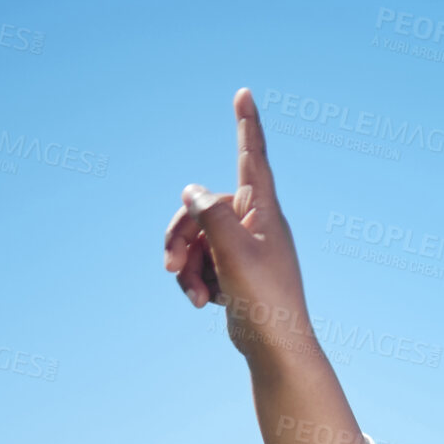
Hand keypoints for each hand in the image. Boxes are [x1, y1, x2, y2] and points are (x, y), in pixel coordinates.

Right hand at [163, 88, 314, 372]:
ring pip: (196, 238)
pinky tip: (204, 304)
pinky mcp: (233, 272)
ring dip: (186, 265)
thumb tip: (192, 188)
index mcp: (265, 212)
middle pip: (202, 208)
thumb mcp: (233, 252)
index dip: (246, 125)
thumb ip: (210, 213)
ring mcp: (244, 248)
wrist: (275, 349)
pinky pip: (201, 262)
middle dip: (180, 235)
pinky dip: (195, 280)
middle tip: (169, 263)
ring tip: (194, 296)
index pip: (253, 158)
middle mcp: (256, 224)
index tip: (244, 94)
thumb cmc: (264, 300)